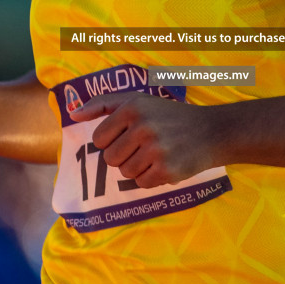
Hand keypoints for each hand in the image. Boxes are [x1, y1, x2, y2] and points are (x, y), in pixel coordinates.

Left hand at [69, 92, 218, 187]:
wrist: (211, 131)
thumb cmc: (169, 115)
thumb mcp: (138, 99)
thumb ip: (102, 104)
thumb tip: (73, 114)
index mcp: (132, 107)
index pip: (99, 138)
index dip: (111, 140)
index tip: (128, 135)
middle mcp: (143, 127)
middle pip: (109, 158)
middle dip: (123, 156)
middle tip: (143, 146)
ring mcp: (156, 150)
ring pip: (125, 172)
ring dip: (137, 167)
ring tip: (155, 154)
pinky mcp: (167, 170)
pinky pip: (142, 183)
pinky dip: (151, 178)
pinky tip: (164, 164)